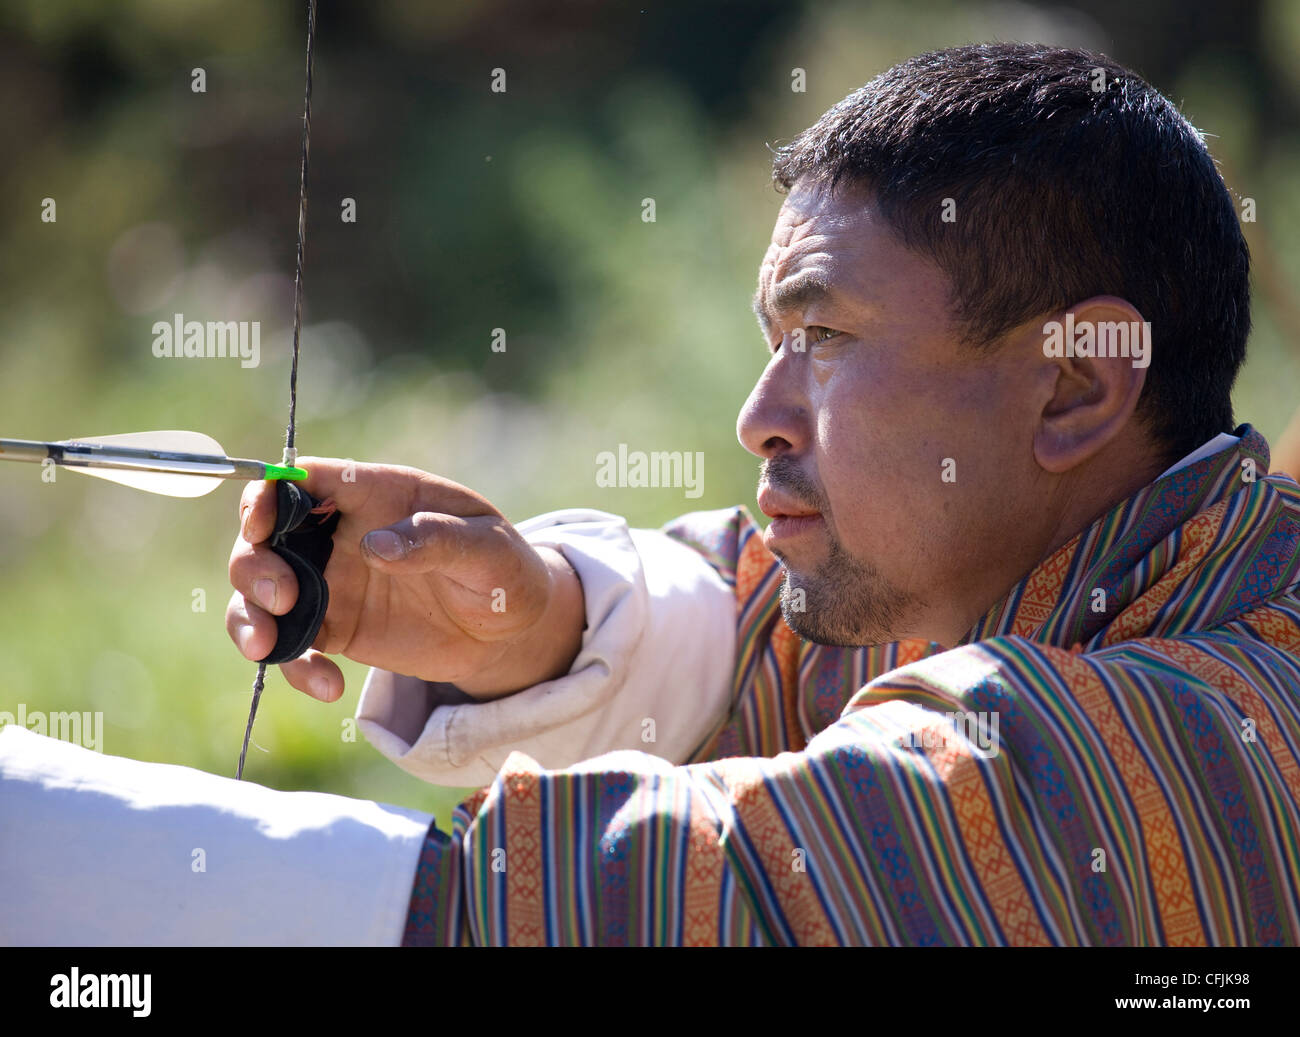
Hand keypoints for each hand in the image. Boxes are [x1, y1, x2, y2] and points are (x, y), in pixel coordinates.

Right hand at [226, 458, 583, 702]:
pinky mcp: (333, 629)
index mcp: (377, 494)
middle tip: (282, 597)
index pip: (307, 478)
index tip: (261, 521)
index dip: (270, 491)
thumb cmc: (504, 571)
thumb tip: (379, 546)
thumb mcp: (489, 550)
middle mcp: (341, 534)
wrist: (511, 630)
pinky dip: (294, 666)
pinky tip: (328, 686)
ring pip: (260, 590)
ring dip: (249, 615)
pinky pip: (291, 645)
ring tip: (267, 647)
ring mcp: (331, 582)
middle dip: (254, 562)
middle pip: (265, 534)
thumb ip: (438, 539)